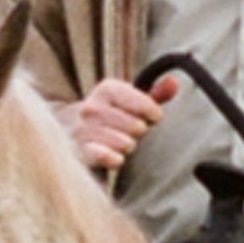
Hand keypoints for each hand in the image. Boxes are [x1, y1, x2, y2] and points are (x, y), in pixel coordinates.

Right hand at [63, 73, 178, 171]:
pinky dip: (116, 159)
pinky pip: (112, 158)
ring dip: (125, 147)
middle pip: (137, 127)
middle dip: (135, 132)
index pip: (144, 103)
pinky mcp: (81, 152)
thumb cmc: (109, 117)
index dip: (152, 113)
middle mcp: (92, 107)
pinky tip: (110, 155)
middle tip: (124, 131)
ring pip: (127, 144)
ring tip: (114, 142)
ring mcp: (84, 130)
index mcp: (107, 89)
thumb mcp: (129, 101)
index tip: (150, 117)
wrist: (68, 132)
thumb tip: (175, 83)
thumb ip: (154, 94)